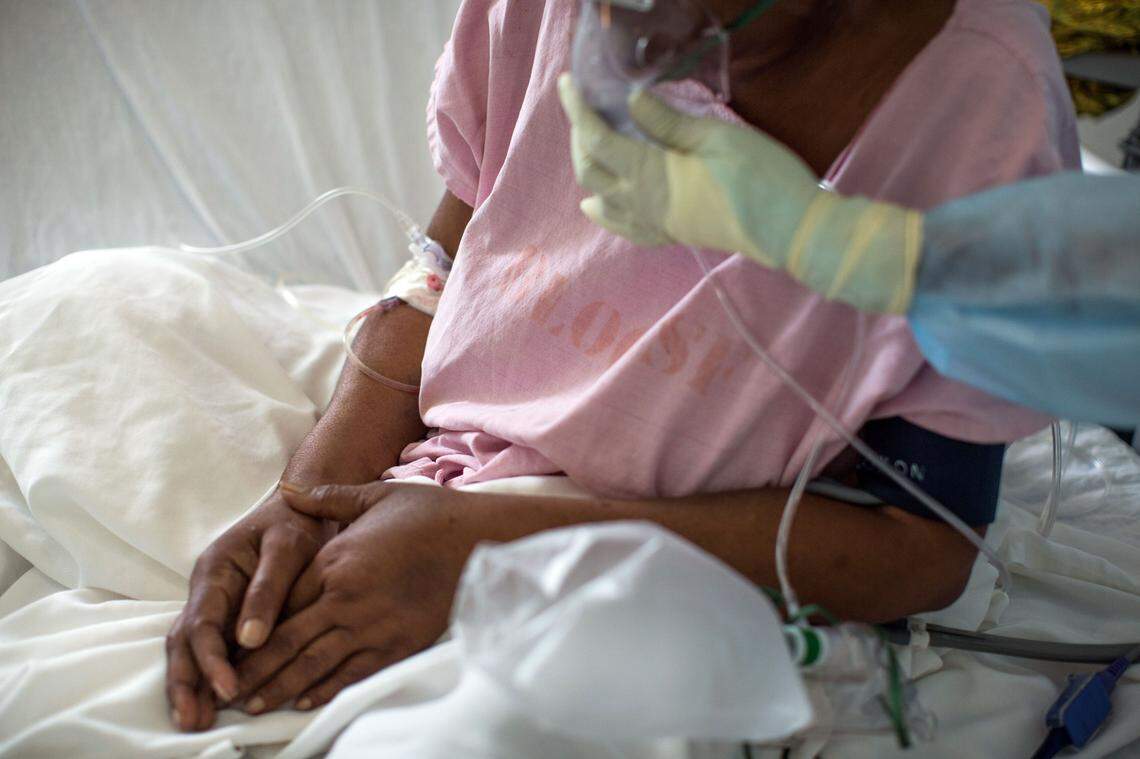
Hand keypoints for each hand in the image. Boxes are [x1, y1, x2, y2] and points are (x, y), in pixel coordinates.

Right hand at [165, 491, 329, 730]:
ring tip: (195, 722)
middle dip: (186, 683)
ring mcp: (214, 603)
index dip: (211, 660)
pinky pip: (212, 649)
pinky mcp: (228, 615)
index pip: (202, 623)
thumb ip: (268, 590)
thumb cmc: (295, 525)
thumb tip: (250, 640)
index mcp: (215, 571)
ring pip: (192, 649)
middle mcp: (207, 590)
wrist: (300, 509)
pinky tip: (215, 703)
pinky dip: (211, 676)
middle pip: (185, 642)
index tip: (227, 689)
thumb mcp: (287, 548)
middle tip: (192, 722)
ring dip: (192, 686)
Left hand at [233, 482, 473, 714]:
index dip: (253, 626)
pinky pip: (351, 674)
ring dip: (279, 686)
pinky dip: (324, 689)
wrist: (478, 539)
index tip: (229, 642)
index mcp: (335, 561)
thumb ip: (328, 499)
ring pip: (312, 664)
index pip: (282, 602)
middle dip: (255, 667)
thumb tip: (290, 490)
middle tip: (228, 687)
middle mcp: (345, 599)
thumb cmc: (429, 513)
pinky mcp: (397, 645)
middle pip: (287, 641)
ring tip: (253, 703)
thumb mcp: (375, 496)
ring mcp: (371, 626)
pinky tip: (304, 701)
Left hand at [557, 74, 921, 313]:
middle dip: (579, 137)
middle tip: (584, 106)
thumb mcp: (717, 137)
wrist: (790, 233)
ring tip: (589, 144)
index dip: (578, 110)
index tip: (568, 84)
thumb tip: (630, 100)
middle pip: (590, 171)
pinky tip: (599, 205)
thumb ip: (669, 122)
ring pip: (603, 200)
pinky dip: (606, 213)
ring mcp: (655, 224)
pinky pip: (625, 228)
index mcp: (649, 175)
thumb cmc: (760, 179)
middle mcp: (642, 204)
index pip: (597, 140)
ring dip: (589, 171)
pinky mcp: (672, 235)